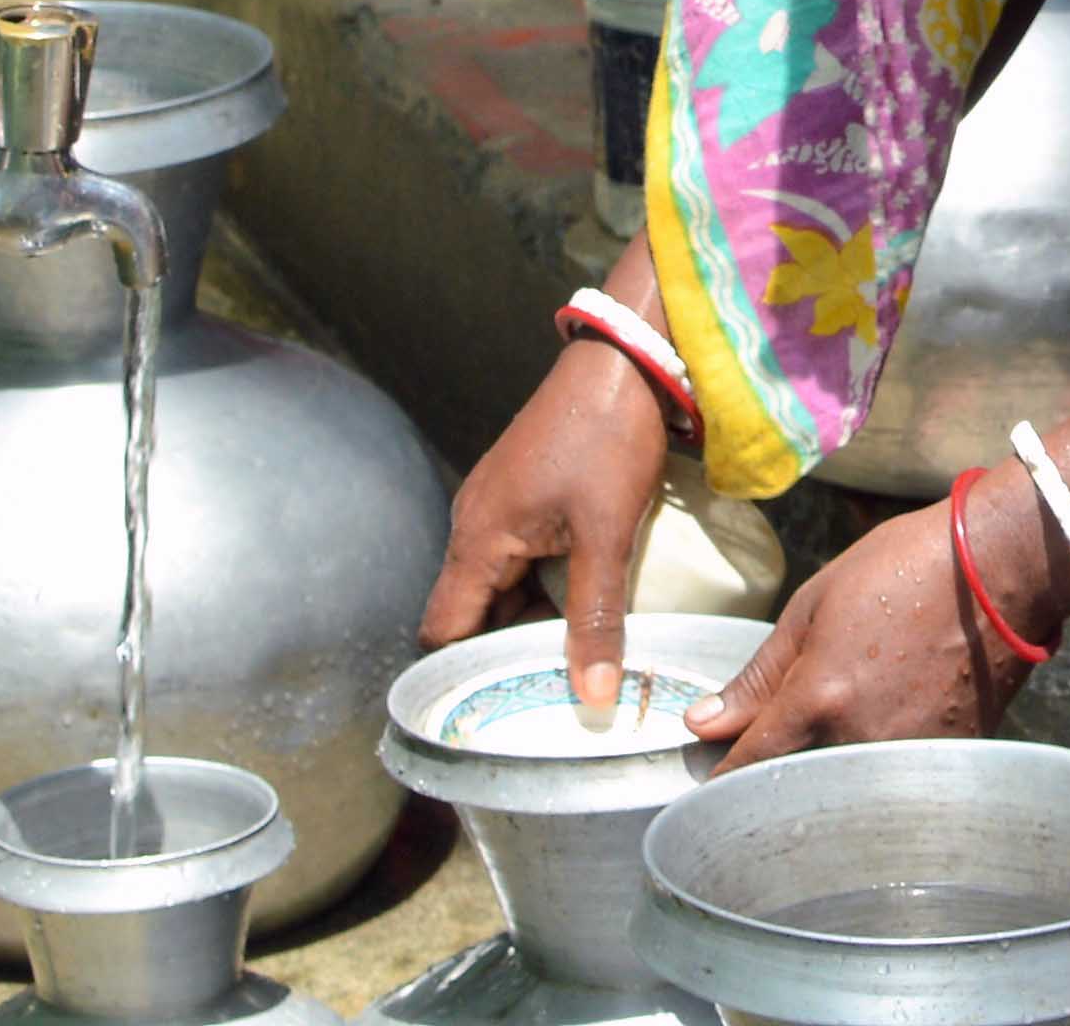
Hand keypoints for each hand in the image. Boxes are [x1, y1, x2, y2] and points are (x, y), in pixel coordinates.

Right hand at [419, 337, 692, 705]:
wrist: (626, 359)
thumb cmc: (607, 438)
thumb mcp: (606, 533)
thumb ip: (597, 614)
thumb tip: (594, 695)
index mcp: (476, 538)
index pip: (444, 631)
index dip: (465, 675)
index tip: (501, 709)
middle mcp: (475, 524)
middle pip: (476, 612)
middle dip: (510, 651)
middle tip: (553, 695)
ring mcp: (500, 505)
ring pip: (504, 585)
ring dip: (535, 617)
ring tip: (576, 658)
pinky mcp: (526, 492)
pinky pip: (523, 555)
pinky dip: (547, 584)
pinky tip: (588, 603)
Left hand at [691, 476, 1062, 756]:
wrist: (1004, 564)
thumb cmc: (905, 566)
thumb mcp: (815, 604)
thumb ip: (759, 674)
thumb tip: (703, 724)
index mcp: (819, 699)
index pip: (749, 766)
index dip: (724, 777)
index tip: (710, 782)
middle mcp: (860, 740)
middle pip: (796, 789)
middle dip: (776, 779)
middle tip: (772, 758)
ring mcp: (909, 755)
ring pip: (846, 790)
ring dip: (828, 779)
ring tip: (833, 743)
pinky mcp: (949, 757)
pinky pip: (894, 779)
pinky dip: (878, 767)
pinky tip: (884, 731)